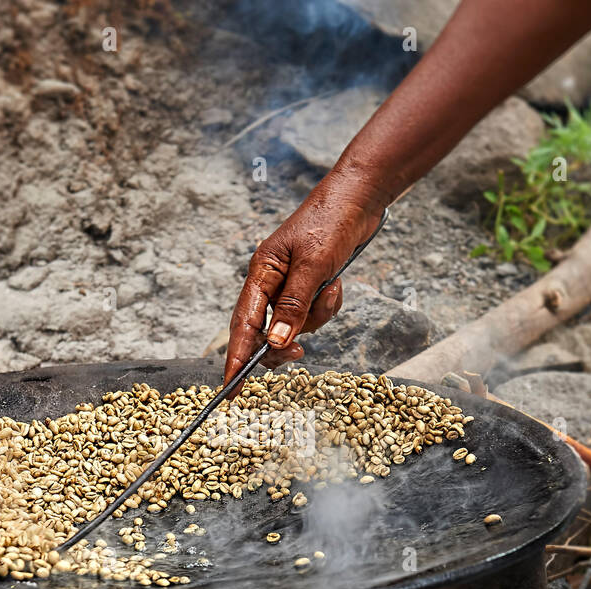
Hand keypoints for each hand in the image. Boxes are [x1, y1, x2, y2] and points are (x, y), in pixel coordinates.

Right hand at [225, 173, 385, 385]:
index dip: (236, 357)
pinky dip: (327, 305)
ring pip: (296, 325)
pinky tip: (336, 283)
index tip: (231, 387)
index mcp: (261, 273)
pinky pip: (314, 313)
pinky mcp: (309, 287)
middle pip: (266, 330)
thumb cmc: (331, 223)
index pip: (242, 324)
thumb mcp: (313, 266)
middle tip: (300, 355)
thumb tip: (277, 342)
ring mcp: (290, 286)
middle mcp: (270, 282)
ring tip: (331, 287)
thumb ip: (294, 305)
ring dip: (316, 316)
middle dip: (283, 344)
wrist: (359, 199)